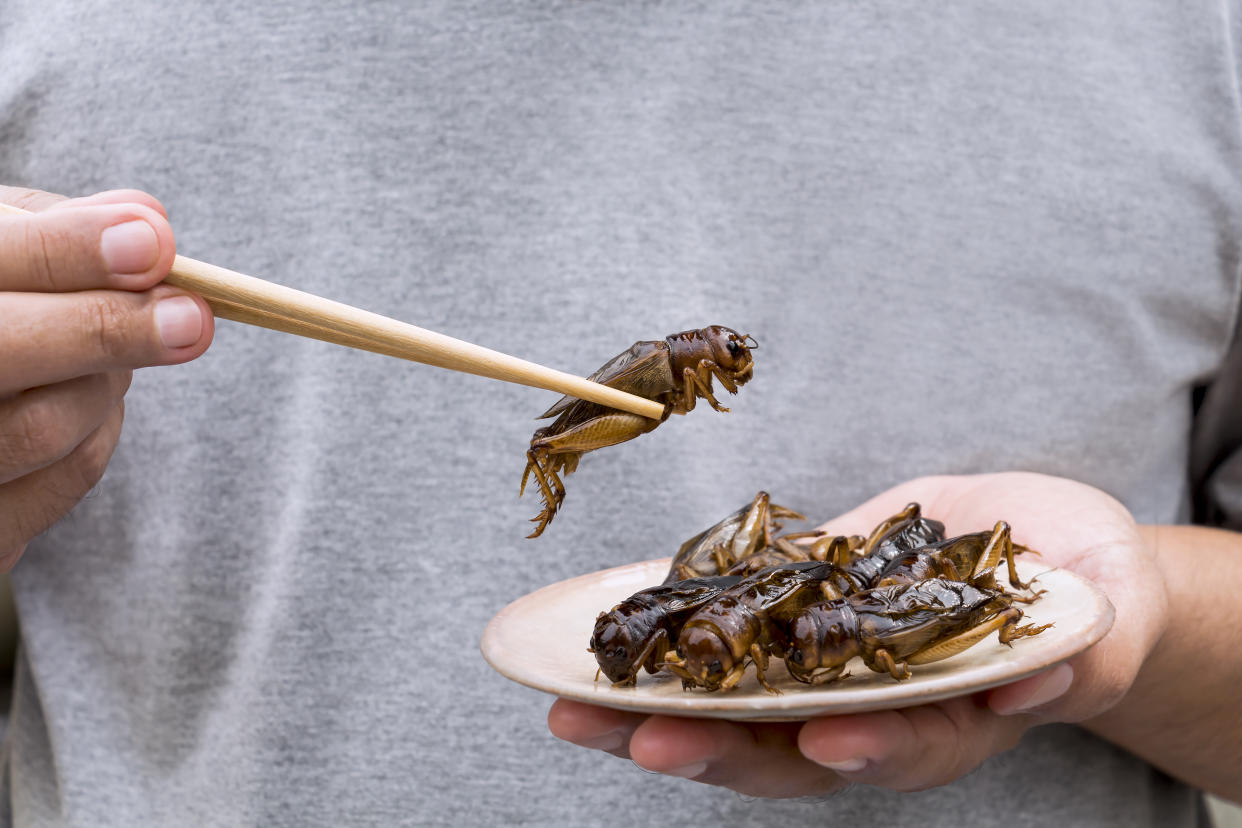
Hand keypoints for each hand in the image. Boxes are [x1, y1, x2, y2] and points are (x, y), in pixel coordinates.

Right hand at [0, 186, 213, 567]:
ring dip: (111, 379)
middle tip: (194, 319)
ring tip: (118, 343)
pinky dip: (103, 427)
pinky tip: (89, 397)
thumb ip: (59, 230)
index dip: (67, 251)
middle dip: (109, 330)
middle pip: (3, 351)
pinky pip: (70, 476)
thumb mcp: (0, 250)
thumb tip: (149, 223)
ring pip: (50, 424)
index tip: (154, 242)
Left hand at [547, 472, 1166, 796]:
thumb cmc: (1087, 581)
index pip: (908, 748)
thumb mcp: (1107, 603)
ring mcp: (825, 666)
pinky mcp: (790, 616)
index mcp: (955, 716)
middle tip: (639, 737)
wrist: (1038, 545)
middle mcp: (876, 708)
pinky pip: (721, 634)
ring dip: (656, 708)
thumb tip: (1035, 681)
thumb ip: (1087, 646)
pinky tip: (604, 626)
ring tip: (576, 706)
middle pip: (791, 748)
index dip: (868, 749)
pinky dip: (664, 634)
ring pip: (736, 706)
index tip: (823, 739)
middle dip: (716, 748)